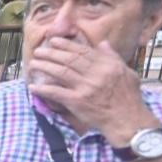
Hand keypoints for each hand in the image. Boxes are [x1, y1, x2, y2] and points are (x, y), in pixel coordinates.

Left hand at [27, 38, 156, 144]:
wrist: (127, 121)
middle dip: (51, 53)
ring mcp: (85, 88)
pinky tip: (33, 87)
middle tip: (38, 51)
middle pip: (69, 60)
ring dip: (44, 67)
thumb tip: (103, 43)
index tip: (54, 40)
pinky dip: (43, 89)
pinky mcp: (77, 101)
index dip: (66, 45)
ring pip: (61, 72)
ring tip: (33, 64)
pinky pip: (56, 93)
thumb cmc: (128, 98)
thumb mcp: (127, 73)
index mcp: (107, 65)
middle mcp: (95, 74)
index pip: (82, 51)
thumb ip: (112, 57)